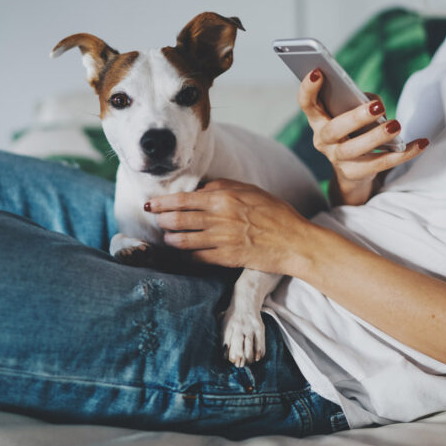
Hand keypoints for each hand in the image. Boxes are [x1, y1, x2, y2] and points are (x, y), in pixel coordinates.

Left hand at [145, 179, 309, 273]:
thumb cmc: (275, 212)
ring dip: (171, 239)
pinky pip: (197, 258)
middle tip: (155, 220)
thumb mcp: (250, 190)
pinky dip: (186, 256)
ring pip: (184, 240)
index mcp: (223, 198)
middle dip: (162, 220)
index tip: (151, 204)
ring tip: (167, 238)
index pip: (183, 199)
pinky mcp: (226, 258)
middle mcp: (218, 218)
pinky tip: (182, 254)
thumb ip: (222, 187)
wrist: (294, 241)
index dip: (163, 203)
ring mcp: (221, 240)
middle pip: (178, 220)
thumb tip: (199, 191)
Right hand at [297, 68, 428, 205]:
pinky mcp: (355, 174)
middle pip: (334, 130)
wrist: (353, 172)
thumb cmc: (354, 131)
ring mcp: (337, 159)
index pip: (307, 104)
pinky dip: (403, 153)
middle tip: (377, 107)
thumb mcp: (353, 114)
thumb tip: (375, 105)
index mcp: (318, 120)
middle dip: (355, 118)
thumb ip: (360, 102)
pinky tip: (420, 143)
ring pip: (354, 150)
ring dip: (376, 137)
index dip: (308, 89)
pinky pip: (381, 164)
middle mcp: (323, 141)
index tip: (318, 71)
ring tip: (396, 125)